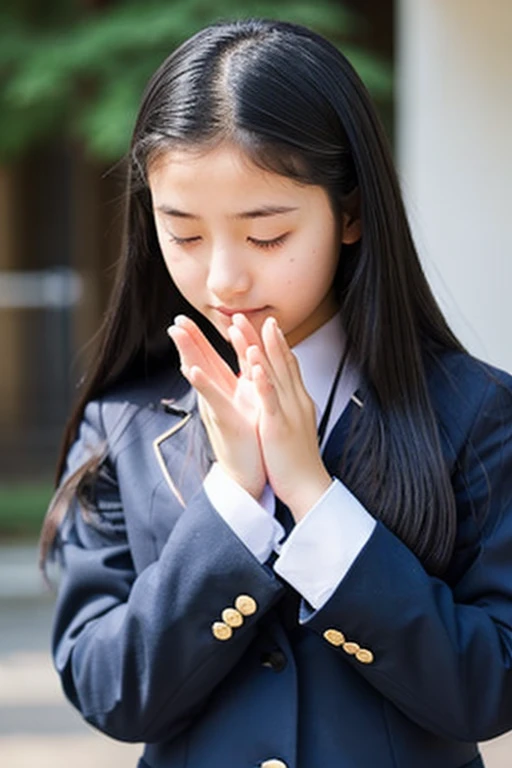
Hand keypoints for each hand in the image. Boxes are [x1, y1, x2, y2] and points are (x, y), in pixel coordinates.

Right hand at [167, 316, 265, 498]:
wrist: (249, 475)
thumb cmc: (250, 441)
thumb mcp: (246, 407)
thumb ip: (241, 386)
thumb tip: (238, 370)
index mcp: (225, 391)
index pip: (210, 359)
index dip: (200, 338)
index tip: (189, 318)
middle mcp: (217, 397)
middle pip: (200, 361)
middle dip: (188, 339)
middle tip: (175, 318)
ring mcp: (218, 407)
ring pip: (201, 374)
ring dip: (188, 352)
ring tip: (177, 333)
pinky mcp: (225, 420)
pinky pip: (212, 399)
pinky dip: (202, 383)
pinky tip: (192, 370)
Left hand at [244, 316, 331, 521]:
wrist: (309, 487)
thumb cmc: (300, 460)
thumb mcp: (296, 426)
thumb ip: (290, 407)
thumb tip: (286, 396)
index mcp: (297, 401)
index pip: (288, 366)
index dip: (278, 344)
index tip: (268, 324)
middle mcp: (295, 401)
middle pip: (282, 363)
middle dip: (269, 337)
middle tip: (256, 315)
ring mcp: (288, 412)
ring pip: (275, 375)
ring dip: (264, 349)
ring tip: (253, 328)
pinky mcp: (278, 426)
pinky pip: (269, 399)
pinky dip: (262, 380)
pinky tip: (254, 365)